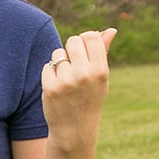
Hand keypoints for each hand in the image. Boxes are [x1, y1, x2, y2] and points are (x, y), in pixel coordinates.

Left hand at [41, 28, 115, 152]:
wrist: (74, 129)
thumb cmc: (90, 99)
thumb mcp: (101, 78)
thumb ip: (103, 53)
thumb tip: (111, 30)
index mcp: (100, 70)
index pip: (90, 36)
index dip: (85, 39)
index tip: (84, 49)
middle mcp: (84, 74)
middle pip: (73, 41)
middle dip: (71, 48)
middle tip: (74, 63)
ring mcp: (66, 81)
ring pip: (58, 53)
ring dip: (60, 61)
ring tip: (66, 76)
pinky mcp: (50, 88)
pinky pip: (47, 66)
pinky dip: (50, 73)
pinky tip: (57, 85)